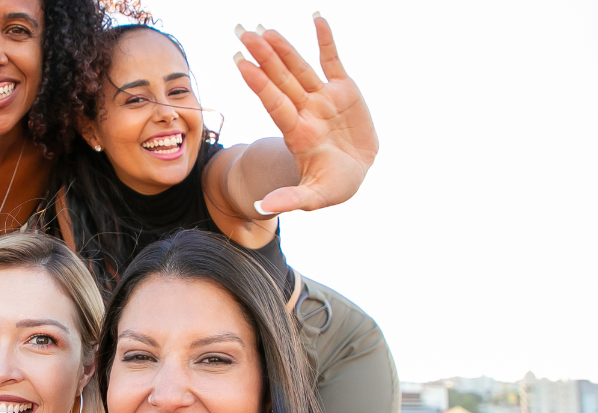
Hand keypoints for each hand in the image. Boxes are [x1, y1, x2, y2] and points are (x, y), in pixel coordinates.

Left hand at [234, 15, 377, 214]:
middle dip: (263, 57)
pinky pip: (332, 60)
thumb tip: (261, 208)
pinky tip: (317, 18)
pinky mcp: (343, 90)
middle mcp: (305, 111)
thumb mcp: (315, 196)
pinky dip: (326, 40)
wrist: (357, 172)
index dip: (258, 83)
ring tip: (264, 29)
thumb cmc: (334, 185)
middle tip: (242, 34)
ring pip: (299, 68)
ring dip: (283, 48)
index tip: (240, 63)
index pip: (274, 103)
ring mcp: (323, 98)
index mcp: (298, 133)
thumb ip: (290, 199)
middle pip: (280, 80)